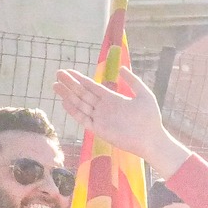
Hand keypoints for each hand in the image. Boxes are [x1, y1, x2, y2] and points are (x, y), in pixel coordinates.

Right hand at [54, 65, 190, 171]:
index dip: (79, 78)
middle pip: (83, 93)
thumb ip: (133, 81)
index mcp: (112, 99)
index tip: (68, 71)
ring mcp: (100, 119)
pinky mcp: (99, 130)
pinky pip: (83, 119)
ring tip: (55, 85)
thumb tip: (122, 68)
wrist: (152, 140)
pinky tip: (65, 102)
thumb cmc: (151, 119)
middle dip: (70, 84)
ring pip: (80, 104)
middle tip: (57, 74)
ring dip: (68, 95)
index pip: (92, 86)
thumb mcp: (144, 95)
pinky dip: (74, 111)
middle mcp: (104, 108)